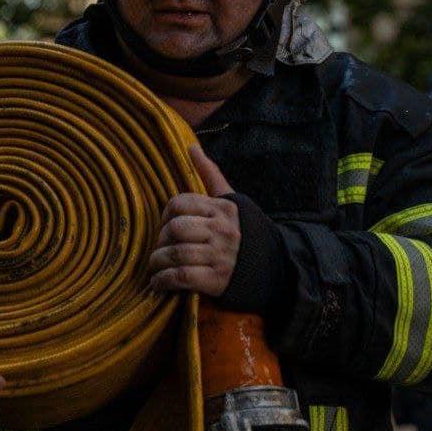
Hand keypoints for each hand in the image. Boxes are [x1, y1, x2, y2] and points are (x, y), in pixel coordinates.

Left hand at [148, 144, 239, 297]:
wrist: (276, 270)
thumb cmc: (247, 233)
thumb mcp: (233, 202)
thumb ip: (211, 175)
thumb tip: (191, 147)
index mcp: (223, 209)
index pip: (180, 204)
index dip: (166, 215)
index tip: (166, 226)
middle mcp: (222, 230)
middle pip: (176, 228)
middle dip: (161, 240)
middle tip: (160, 248)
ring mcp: (221, 256)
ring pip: (176, 253)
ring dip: (158, 262)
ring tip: (155, 266)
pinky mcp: (218, 280)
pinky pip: (181, 277)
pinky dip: (164, 281)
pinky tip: (159, 283)